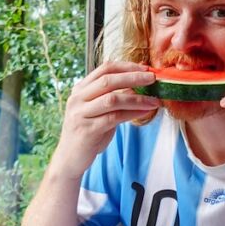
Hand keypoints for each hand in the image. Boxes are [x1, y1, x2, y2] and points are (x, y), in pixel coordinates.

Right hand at [52, 61, 158, 176]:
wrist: (70, 158)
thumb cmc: (88, 132)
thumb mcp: (98, 110)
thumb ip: (112, 96)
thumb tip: (138, 82)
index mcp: (80, 89)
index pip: (104, 69)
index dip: (127, 66)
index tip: (145, 68)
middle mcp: (77, 99)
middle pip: (108, 80)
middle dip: (133, 77)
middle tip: (153, 78)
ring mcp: (80, 114)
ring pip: (112, 99)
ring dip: (137, 98)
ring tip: (154, 100)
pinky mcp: (87, 130)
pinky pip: (114, 118)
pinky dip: (132, 113)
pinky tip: (144, 112)